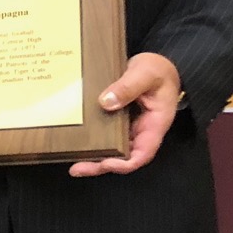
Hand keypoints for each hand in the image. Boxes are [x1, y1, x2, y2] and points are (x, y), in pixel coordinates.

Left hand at [69, 52, 181, 176]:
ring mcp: (130, 127)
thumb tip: (107, 102)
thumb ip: (128, 87)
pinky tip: (77, 144)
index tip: (107, 163)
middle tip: (78, 168)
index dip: (125, 163)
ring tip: (74, 163)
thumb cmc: (157, 69)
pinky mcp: (118, 122)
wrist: (155, 64)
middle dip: (102, 165)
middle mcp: (142, 130)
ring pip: (114, 150)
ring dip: (95, 158)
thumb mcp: (145, 73)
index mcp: (156, 124)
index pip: (143, 152)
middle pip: (125, 156)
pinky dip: (94, 143)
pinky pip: (107, 137)